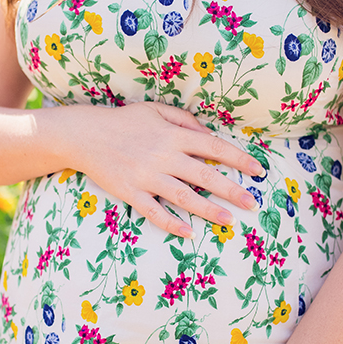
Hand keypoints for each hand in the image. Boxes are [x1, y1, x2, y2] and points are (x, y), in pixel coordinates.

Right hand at [66, 101, 265, 238]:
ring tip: (229, 220)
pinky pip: (154, 211)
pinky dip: (171, 223)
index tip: (258, 170)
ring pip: (184, 196)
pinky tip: (188, 232)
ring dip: (209, 210)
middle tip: (252, 203)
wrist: (85, 135)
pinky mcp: (131, 192)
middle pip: (205, 175)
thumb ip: (184, 120)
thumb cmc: (123, 121)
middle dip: (232, 190)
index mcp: (172, 135)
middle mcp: (163, 156)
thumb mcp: (155, 110)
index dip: (238, 159)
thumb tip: (208, 134)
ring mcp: (147, 176)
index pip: (214, 147)